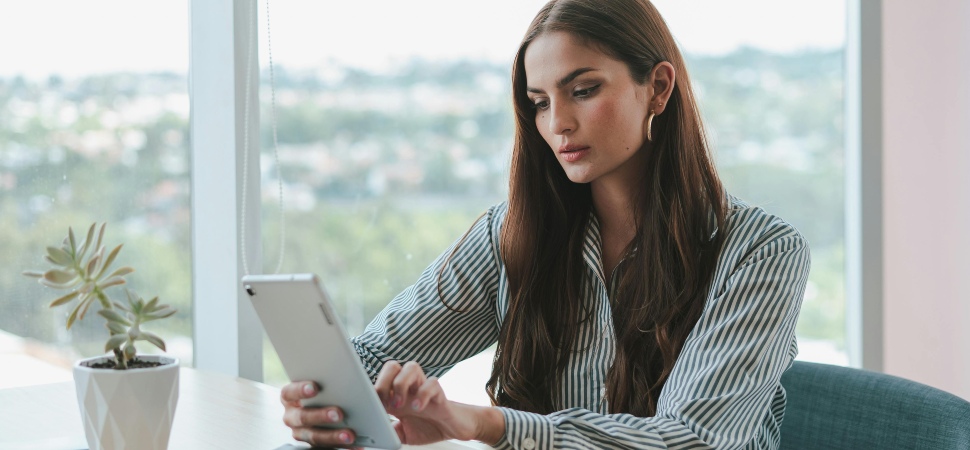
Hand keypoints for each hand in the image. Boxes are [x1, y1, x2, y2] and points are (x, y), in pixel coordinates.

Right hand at [280, 381, 357, 447]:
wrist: (325, 403)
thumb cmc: (323, 389)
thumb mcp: (321, 383)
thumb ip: (326, 382)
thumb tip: (344, 380)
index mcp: (289, 397)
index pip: (289, 392)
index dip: (300, 390)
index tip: (314, 388)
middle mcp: (291, 416)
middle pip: (302, 417)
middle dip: (321, 416)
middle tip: (338, 413)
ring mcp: (301, 432)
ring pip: (314, 436)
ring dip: (333, 436)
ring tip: (349, 435)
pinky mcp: (313, 444)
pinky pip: (326, 447)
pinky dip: (341, 445)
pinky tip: (356, 444)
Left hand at [375, 361, 504, 445]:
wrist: (454, 428)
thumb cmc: (428, 427)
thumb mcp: (403, 434)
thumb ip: (389, 431)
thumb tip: (375, 433)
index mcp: (397, 395)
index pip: (380, 379)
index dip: (371, 389)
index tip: (369, 406)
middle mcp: (409, 388)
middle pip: (392, 366)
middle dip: (384, 380)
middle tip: (385, 402)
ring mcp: (424, 388)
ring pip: (411, 367)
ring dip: (401, 384)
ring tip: (400, 404)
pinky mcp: (440, 394)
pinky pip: (432, 383)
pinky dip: (423, 394)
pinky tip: (418, 407)